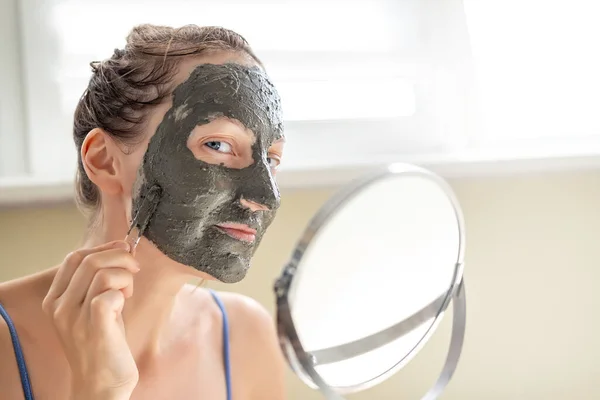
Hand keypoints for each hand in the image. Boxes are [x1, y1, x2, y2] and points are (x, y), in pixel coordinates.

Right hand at [43, 241, 139, 398]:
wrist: (101, 384)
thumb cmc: (103, 342)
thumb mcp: (91, 307)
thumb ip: (96, 282)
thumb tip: (120, 249)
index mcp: (55, 299)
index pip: (74, 257)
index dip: (102, 247)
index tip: (122, 248)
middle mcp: (60, 307)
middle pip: (89, 260)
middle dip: (120, 257)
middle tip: (134, 269)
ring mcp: (74, 318)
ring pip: (102, 273)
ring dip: (124, 276)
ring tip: (127, 292)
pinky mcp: (95, 326)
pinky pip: (109, 293)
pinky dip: (123, 291)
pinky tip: (125, 304)